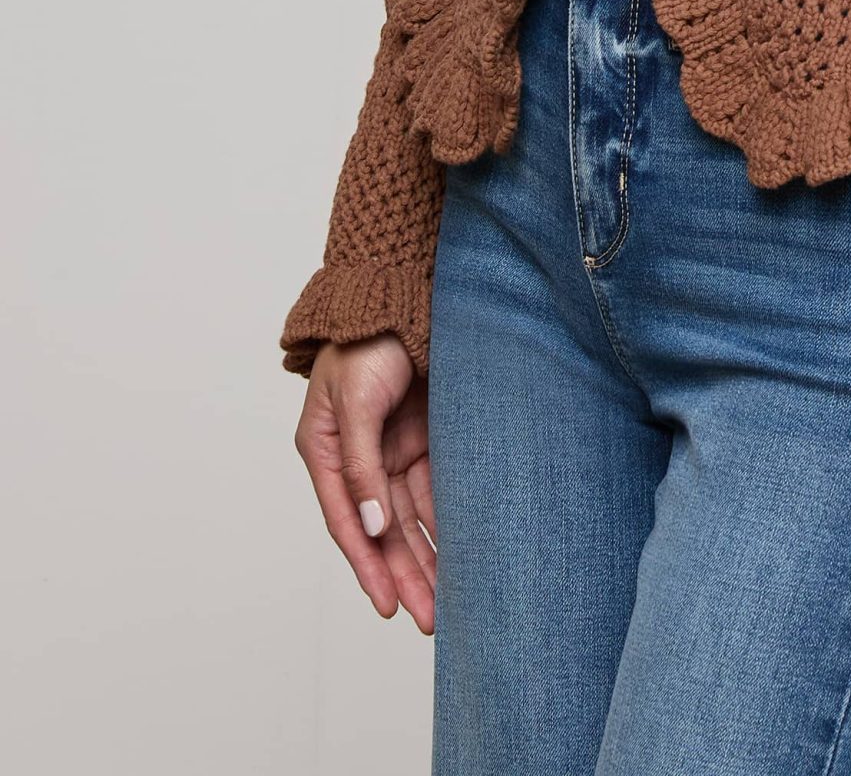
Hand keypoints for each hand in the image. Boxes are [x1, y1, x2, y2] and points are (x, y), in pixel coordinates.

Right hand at [293, 335, 436, 631]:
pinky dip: (446, 519)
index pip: (349, 522)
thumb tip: (373, 527)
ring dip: (428, 556)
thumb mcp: (355, 401)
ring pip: (411, 518)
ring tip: (450, 600)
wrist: (401, 292)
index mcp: (325, 452)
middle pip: (384, 530)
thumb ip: (361, 464)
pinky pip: (435, 488)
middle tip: (431, 619)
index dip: (368, 566)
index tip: (388, 606)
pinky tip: (463, 549)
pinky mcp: (422, 438)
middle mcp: (357, 460)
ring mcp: (391, 450)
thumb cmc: (366, 340)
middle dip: (406, 575)